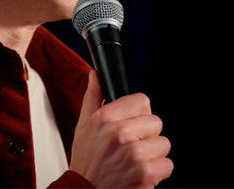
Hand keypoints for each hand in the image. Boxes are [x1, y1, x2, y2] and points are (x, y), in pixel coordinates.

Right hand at [70, 71, 173, 187]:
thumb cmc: (86, 161)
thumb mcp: (83, 125)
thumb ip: (92, 97)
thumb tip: (95, 75)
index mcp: (105, 117)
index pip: (142, 101)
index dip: (139, 113)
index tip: (133, 123)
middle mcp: (120, 133)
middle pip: (156, 122)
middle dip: (147, 134)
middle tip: (133, 145)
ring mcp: (134, 154)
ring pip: (164, 143)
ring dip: (154, 154)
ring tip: (136, 160)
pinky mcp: (145, 174)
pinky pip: (167, 165)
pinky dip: (158, 172)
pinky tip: (141, 173)